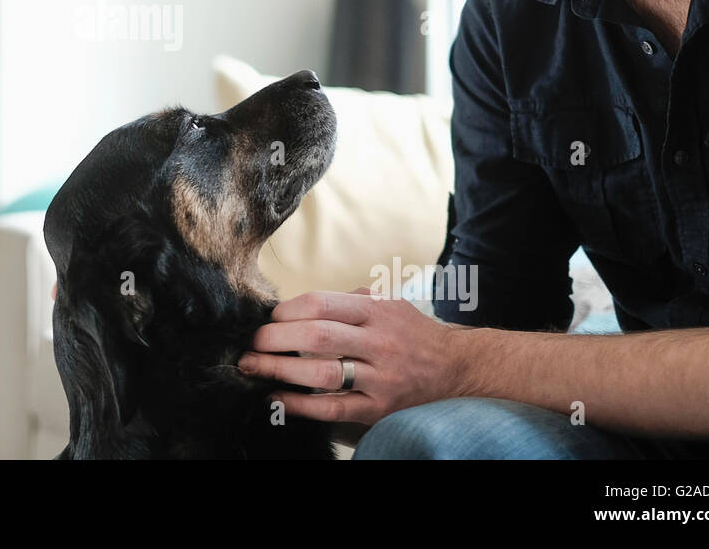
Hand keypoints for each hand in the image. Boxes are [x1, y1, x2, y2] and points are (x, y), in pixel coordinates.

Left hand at [236, 286, 468, 425]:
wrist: (456, 367)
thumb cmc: (410, 331)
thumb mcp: (386, 302)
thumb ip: (346, 300)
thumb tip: (295, 304)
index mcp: (376, 312)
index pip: (322, 304)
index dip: (288, 310)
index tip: (269, 318)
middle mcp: (379, 343)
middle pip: (317, 337)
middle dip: (275, 340)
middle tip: (251, 343)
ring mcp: (380, 378)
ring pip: (323, 374)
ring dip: (281, 371)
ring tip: (254, 368)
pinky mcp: (379, 409)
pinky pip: (334, 409)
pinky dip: (301, 405)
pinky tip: (277, 399)